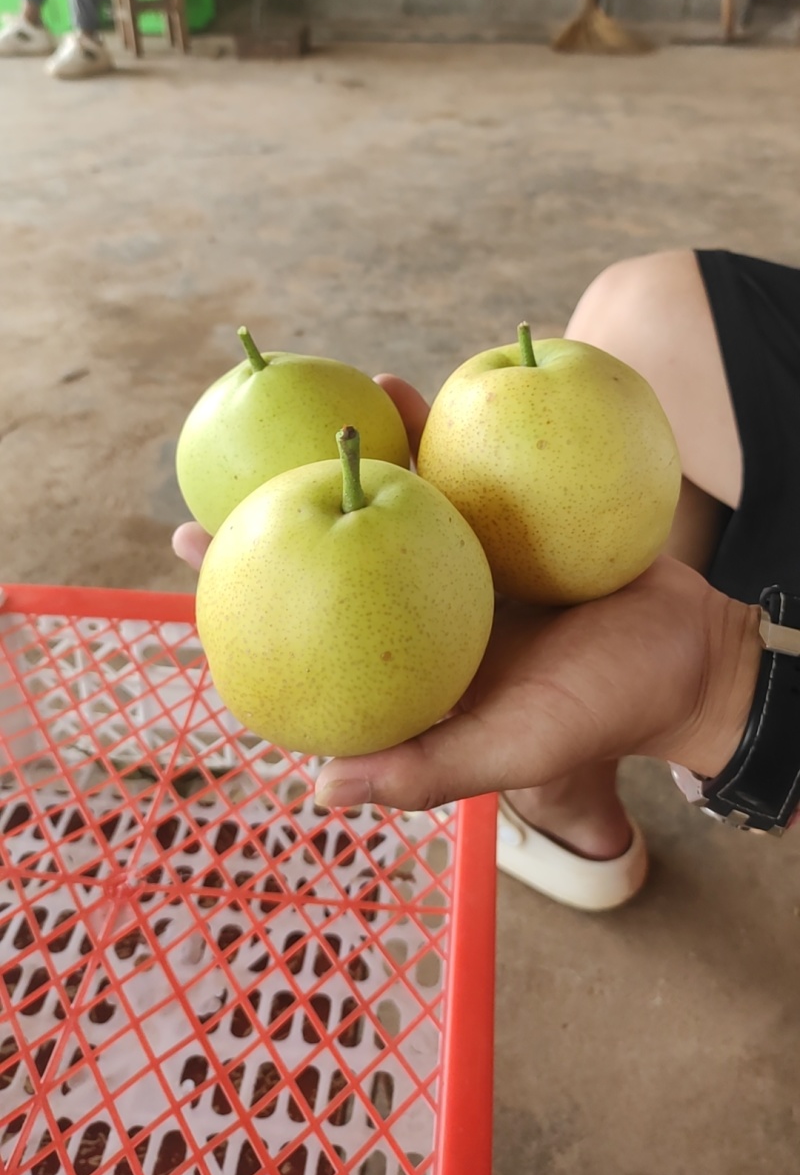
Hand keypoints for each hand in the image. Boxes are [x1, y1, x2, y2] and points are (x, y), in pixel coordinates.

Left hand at [173, 374, 761, 812]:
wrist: (691, 648)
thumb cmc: (605, 710)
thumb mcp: (517, 749)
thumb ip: (428, 768)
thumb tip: (317, 785)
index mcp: (409, 666)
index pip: (311, 640)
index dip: (248, 610)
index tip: (187, 570)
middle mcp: (420, 609)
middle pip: (333, 562)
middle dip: (271, 527)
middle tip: (207, 494)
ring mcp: (459, 560)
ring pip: (388, 504)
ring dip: (346, 460)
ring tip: (310, 411)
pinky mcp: (502, 519)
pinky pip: (455, 469)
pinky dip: (429, 431)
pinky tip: (399, 390)